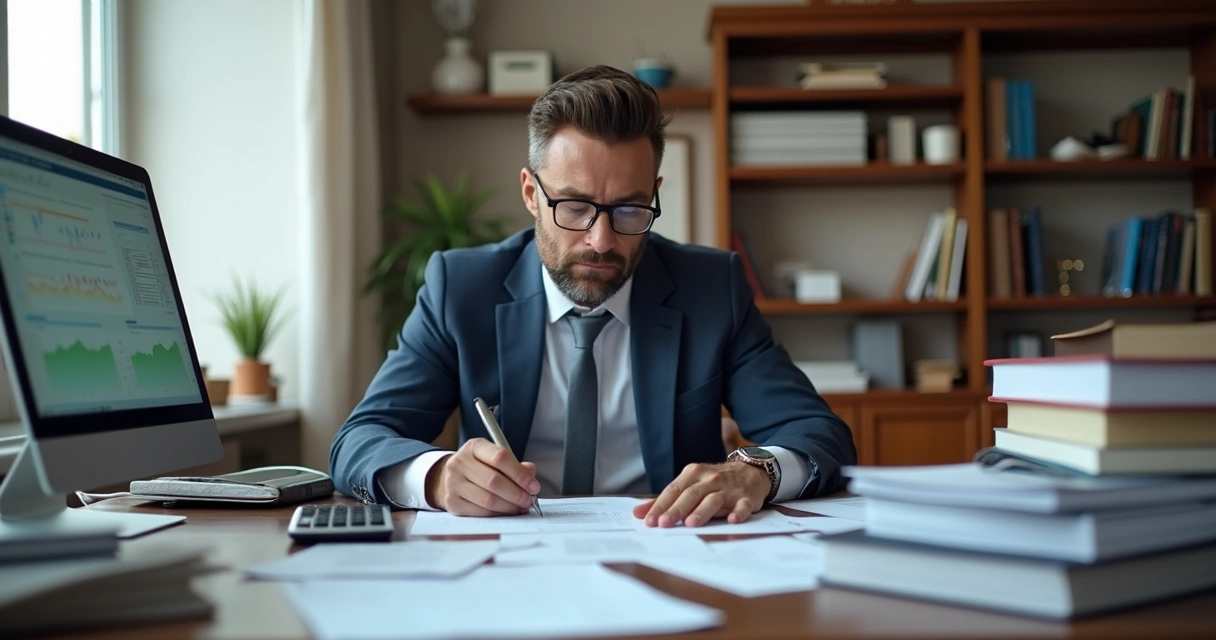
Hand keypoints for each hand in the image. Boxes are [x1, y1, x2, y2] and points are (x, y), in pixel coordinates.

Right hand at [424, 438, 539, 515]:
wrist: (447, 478)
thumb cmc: (476, 467)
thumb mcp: (493, 458)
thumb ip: (514, 465)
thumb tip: (530, 474)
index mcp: (474, 447)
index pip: (500, 458)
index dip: (520, 474)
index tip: (533, 485)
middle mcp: (460, 463)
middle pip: (494, 481)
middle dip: (517, 493)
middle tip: (528, 500)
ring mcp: (453, 483)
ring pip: (488, 499)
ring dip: (509, 506)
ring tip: (519, 507)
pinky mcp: (452, 502)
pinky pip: (480, 512)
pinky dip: (497, 514)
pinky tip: (505, 512)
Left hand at [632, 461, 769, 527]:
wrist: (750, 471)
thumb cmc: (715, 482)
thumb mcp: (690, 484)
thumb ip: (666, 499)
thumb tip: (638, 513)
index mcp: (693, 474)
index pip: (673, 490)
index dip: (660, 505)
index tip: (649, 521)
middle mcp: (709, 479)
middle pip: (690, 495)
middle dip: (676, 510)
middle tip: (664, 524)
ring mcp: (728, 488)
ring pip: (713, 500)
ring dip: (701, 512)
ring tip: (690, 524)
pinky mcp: (746, 498)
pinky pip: (742, 505)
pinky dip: (738, 512)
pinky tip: (733, 520)